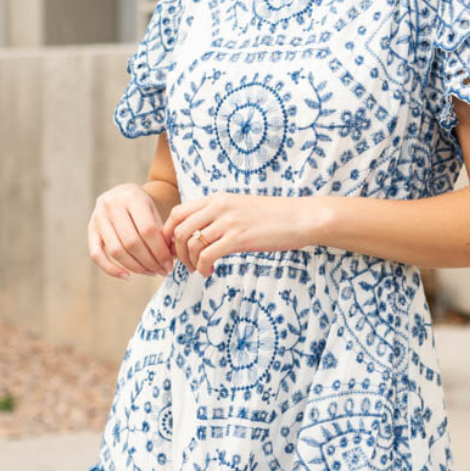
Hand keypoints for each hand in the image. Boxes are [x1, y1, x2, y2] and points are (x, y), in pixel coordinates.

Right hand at [88, 183, 174, 280]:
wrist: (122, 194)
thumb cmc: (142, 206)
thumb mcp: (155, 211)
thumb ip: (163, 232)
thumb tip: (172, 257)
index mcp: (132, 196)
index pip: (147, 230)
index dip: (160, 251)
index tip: (169, 264)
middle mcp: (111, 204)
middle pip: (132, 242)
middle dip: (150, 262)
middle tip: (161, 271)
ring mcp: (98, 217)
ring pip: (116, 251)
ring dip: (136, 267)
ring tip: (150, 272)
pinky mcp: (90, 229)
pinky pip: (97, 255)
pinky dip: (111, 269)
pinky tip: (127, 276)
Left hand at [164, 193, 321, 275]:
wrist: (300, 218)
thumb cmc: (273, 217)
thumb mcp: (240, 208)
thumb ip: (219, 215)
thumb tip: (201, 233)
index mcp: (217, 198)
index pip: (178, 212)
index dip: (169, 234)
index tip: (174, 250)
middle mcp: (219, 207)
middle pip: (179, 230)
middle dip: (176, 252)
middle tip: (185, 264)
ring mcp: (228, 222)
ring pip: (191, 244)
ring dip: (190, 262)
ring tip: (199, 270)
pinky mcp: (239, 238)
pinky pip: (207, 255)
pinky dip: (202, 267)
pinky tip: (209, 272)